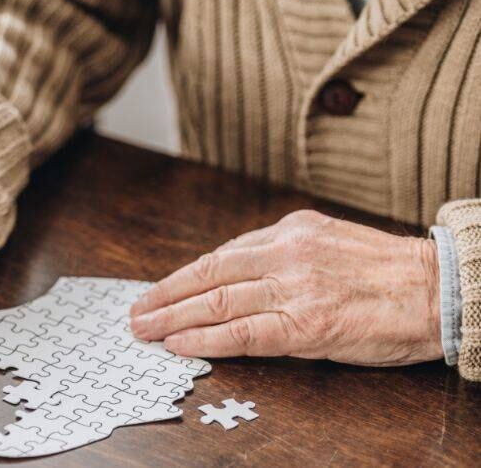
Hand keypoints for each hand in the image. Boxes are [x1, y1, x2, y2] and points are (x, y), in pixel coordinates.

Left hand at [130, 210, 442, 365]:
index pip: (220, 255)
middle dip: (164, 295)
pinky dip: (205, 339)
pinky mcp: (306, 325)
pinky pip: (243, 333)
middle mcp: (285, 254)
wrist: (439, 290)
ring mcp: (293, 289)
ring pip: (216, 302)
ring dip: (173, 317)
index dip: (183, 276)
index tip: (159, 289)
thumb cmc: (386, 271)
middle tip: (136, 312)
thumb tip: (234, 271)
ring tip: (145, 330)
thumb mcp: (328, 241)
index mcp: (290, 231)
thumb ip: (282, 252)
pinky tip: (180, 344)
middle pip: (207, 275)